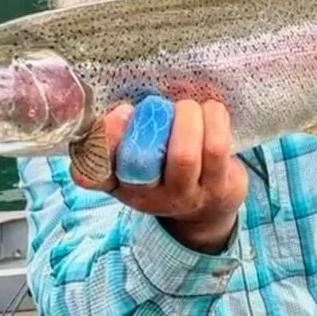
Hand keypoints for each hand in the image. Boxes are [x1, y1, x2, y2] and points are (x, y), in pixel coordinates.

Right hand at [71, 98, 247, 253]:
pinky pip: (217, 148)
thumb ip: (119, 136)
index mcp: (122, 184)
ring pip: (185, 154)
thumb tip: (122, 113)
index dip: (100, 144)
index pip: (93, 175)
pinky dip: (215, 119)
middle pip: (143, 161)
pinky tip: (213, 113)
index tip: (118, 113)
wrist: (207, 209)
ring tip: (192, 108)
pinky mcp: (222, 190)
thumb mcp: (134, 161)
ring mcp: (188, 197)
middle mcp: (152, 198)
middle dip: (159, 118)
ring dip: (190, 116)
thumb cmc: (164, 172)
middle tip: (170, 106)